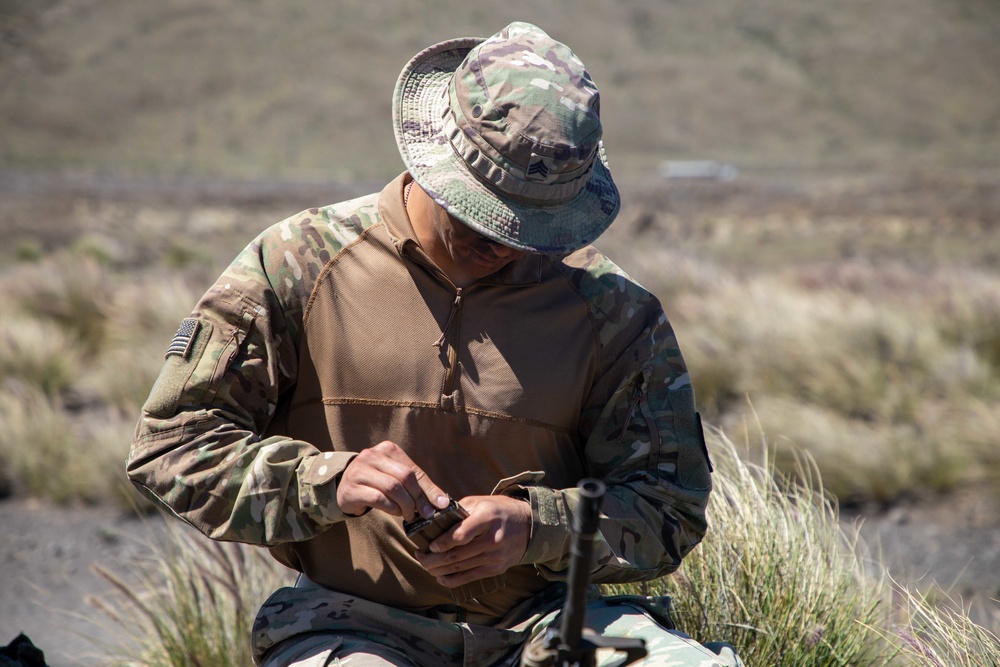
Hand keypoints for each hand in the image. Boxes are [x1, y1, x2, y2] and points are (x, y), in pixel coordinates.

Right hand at [336, 441, 448, 518]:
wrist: (343, 487)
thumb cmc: (376, 482)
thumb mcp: (396, 477)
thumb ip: (417, 486)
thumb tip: (442, 502)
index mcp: (388, 449)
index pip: (414, 470)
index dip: (429, 489)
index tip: (441, 505)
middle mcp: (372, 455)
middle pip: (404, 477)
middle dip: (418, 498)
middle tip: (423, 513)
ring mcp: (360, 470)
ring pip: (392, 488)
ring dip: (405, 505)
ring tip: (408, 514)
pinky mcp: (352, 488)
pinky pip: (379, 499)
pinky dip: (392, 508)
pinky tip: (395, 513)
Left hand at [415, 495, 530, 587]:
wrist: (528, 526)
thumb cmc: (499, 511)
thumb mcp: (481, 502)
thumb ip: (459, 510)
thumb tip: (434, 520)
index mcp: (487, 518)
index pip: (462, 535)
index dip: (443, 542)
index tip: (430, 545)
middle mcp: (492, 539)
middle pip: (457, 555)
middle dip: (433, 559)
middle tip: (420, 556)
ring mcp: (495, 557)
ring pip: (460, 568)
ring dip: (439, 569)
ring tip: (425, 565)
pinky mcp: (495, 569)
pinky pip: (469, 577)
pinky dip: (452, 580)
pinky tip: (440, 577)